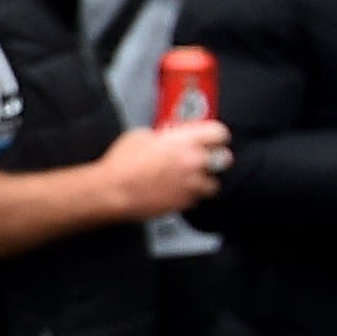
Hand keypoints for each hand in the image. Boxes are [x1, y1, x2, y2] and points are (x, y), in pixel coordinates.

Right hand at [95, 118, 229, 217]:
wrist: (113, 191)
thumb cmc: (121, 164)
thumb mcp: (139, 135)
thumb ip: (161, 135)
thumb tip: (165, 138)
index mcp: (184, 141)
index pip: (219, 133)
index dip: (217, 135)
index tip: (214, 138)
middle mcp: (192, 162)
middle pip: (223, 159)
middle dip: (215, 158)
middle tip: (206, 158)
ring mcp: (189, 184)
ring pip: (213, 183)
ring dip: (204, 180)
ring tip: (191, 178)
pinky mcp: (182, 202)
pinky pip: (195, 198)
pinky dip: (189, 195)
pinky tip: (176, 190)